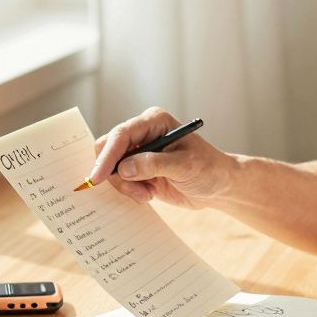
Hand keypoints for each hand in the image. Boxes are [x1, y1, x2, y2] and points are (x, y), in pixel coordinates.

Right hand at [87, 106, 235, 207]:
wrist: (218, 186)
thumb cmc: (208, 169)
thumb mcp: (185, 166)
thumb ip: (153, 165)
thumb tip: (123, 168)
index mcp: (153, 122)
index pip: (121, 135)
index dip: (107, 156)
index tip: (98, 177)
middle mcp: (142, 133)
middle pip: (108, 149)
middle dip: (115, 174)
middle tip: (136, 191)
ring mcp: (138, 152)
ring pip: (111, 168)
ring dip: (126, 186)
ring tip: (148, 194)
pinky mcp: (137, 170)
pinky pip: (119, 181)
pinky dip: (129, 191)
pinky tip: (149, 194)